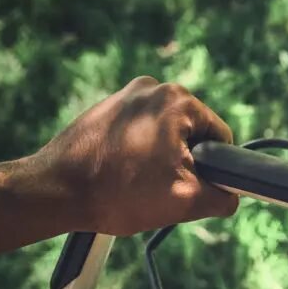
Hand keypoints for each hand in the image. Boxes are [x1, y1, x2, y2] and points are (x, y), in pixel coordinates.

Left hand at [29, 76, 237, 235]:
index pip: (220, 137)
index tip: (191, 186)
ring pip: (167, 135)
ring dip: (161, 160)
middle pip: (193, 134)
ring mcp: (125, 95)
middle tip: (161, 188)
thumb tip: (232, 195)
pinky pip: (141, 132)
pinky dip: (139, 154)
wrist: (55, 192)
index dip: (214, 168)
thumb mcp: (186, 201)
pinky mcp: (106, 108)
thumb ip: (223, 196)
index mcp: (178, 100)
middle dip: (185, 163)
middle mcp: (153, 87)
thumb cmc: (119, 193)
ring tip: (138, 183)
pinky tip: (121, 174)